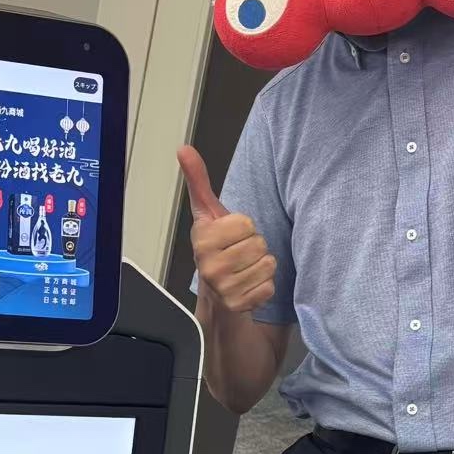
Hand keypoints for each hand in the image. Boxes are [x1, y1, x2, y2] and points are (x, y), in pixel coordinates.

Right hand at [178, 146, 275, 312]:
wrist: (215, 294)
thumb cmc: (216, 249)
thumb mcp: (208, 214)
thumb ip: (199, 181)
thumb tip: (184, 148)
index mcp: (203, 240)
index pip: (246, 222)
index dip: (244, 227)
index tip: (231, 236)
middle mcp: (210, 266)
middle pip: (259, 243)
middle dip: (254, 247)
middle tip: (239, 255)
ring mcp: (224, 288)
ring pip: (267, 264)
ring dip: (261, 266)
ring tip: (244, 270)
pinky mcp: (239, 305)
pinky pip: (270, 286)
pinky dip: (264, 286)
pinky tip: (249, 286)